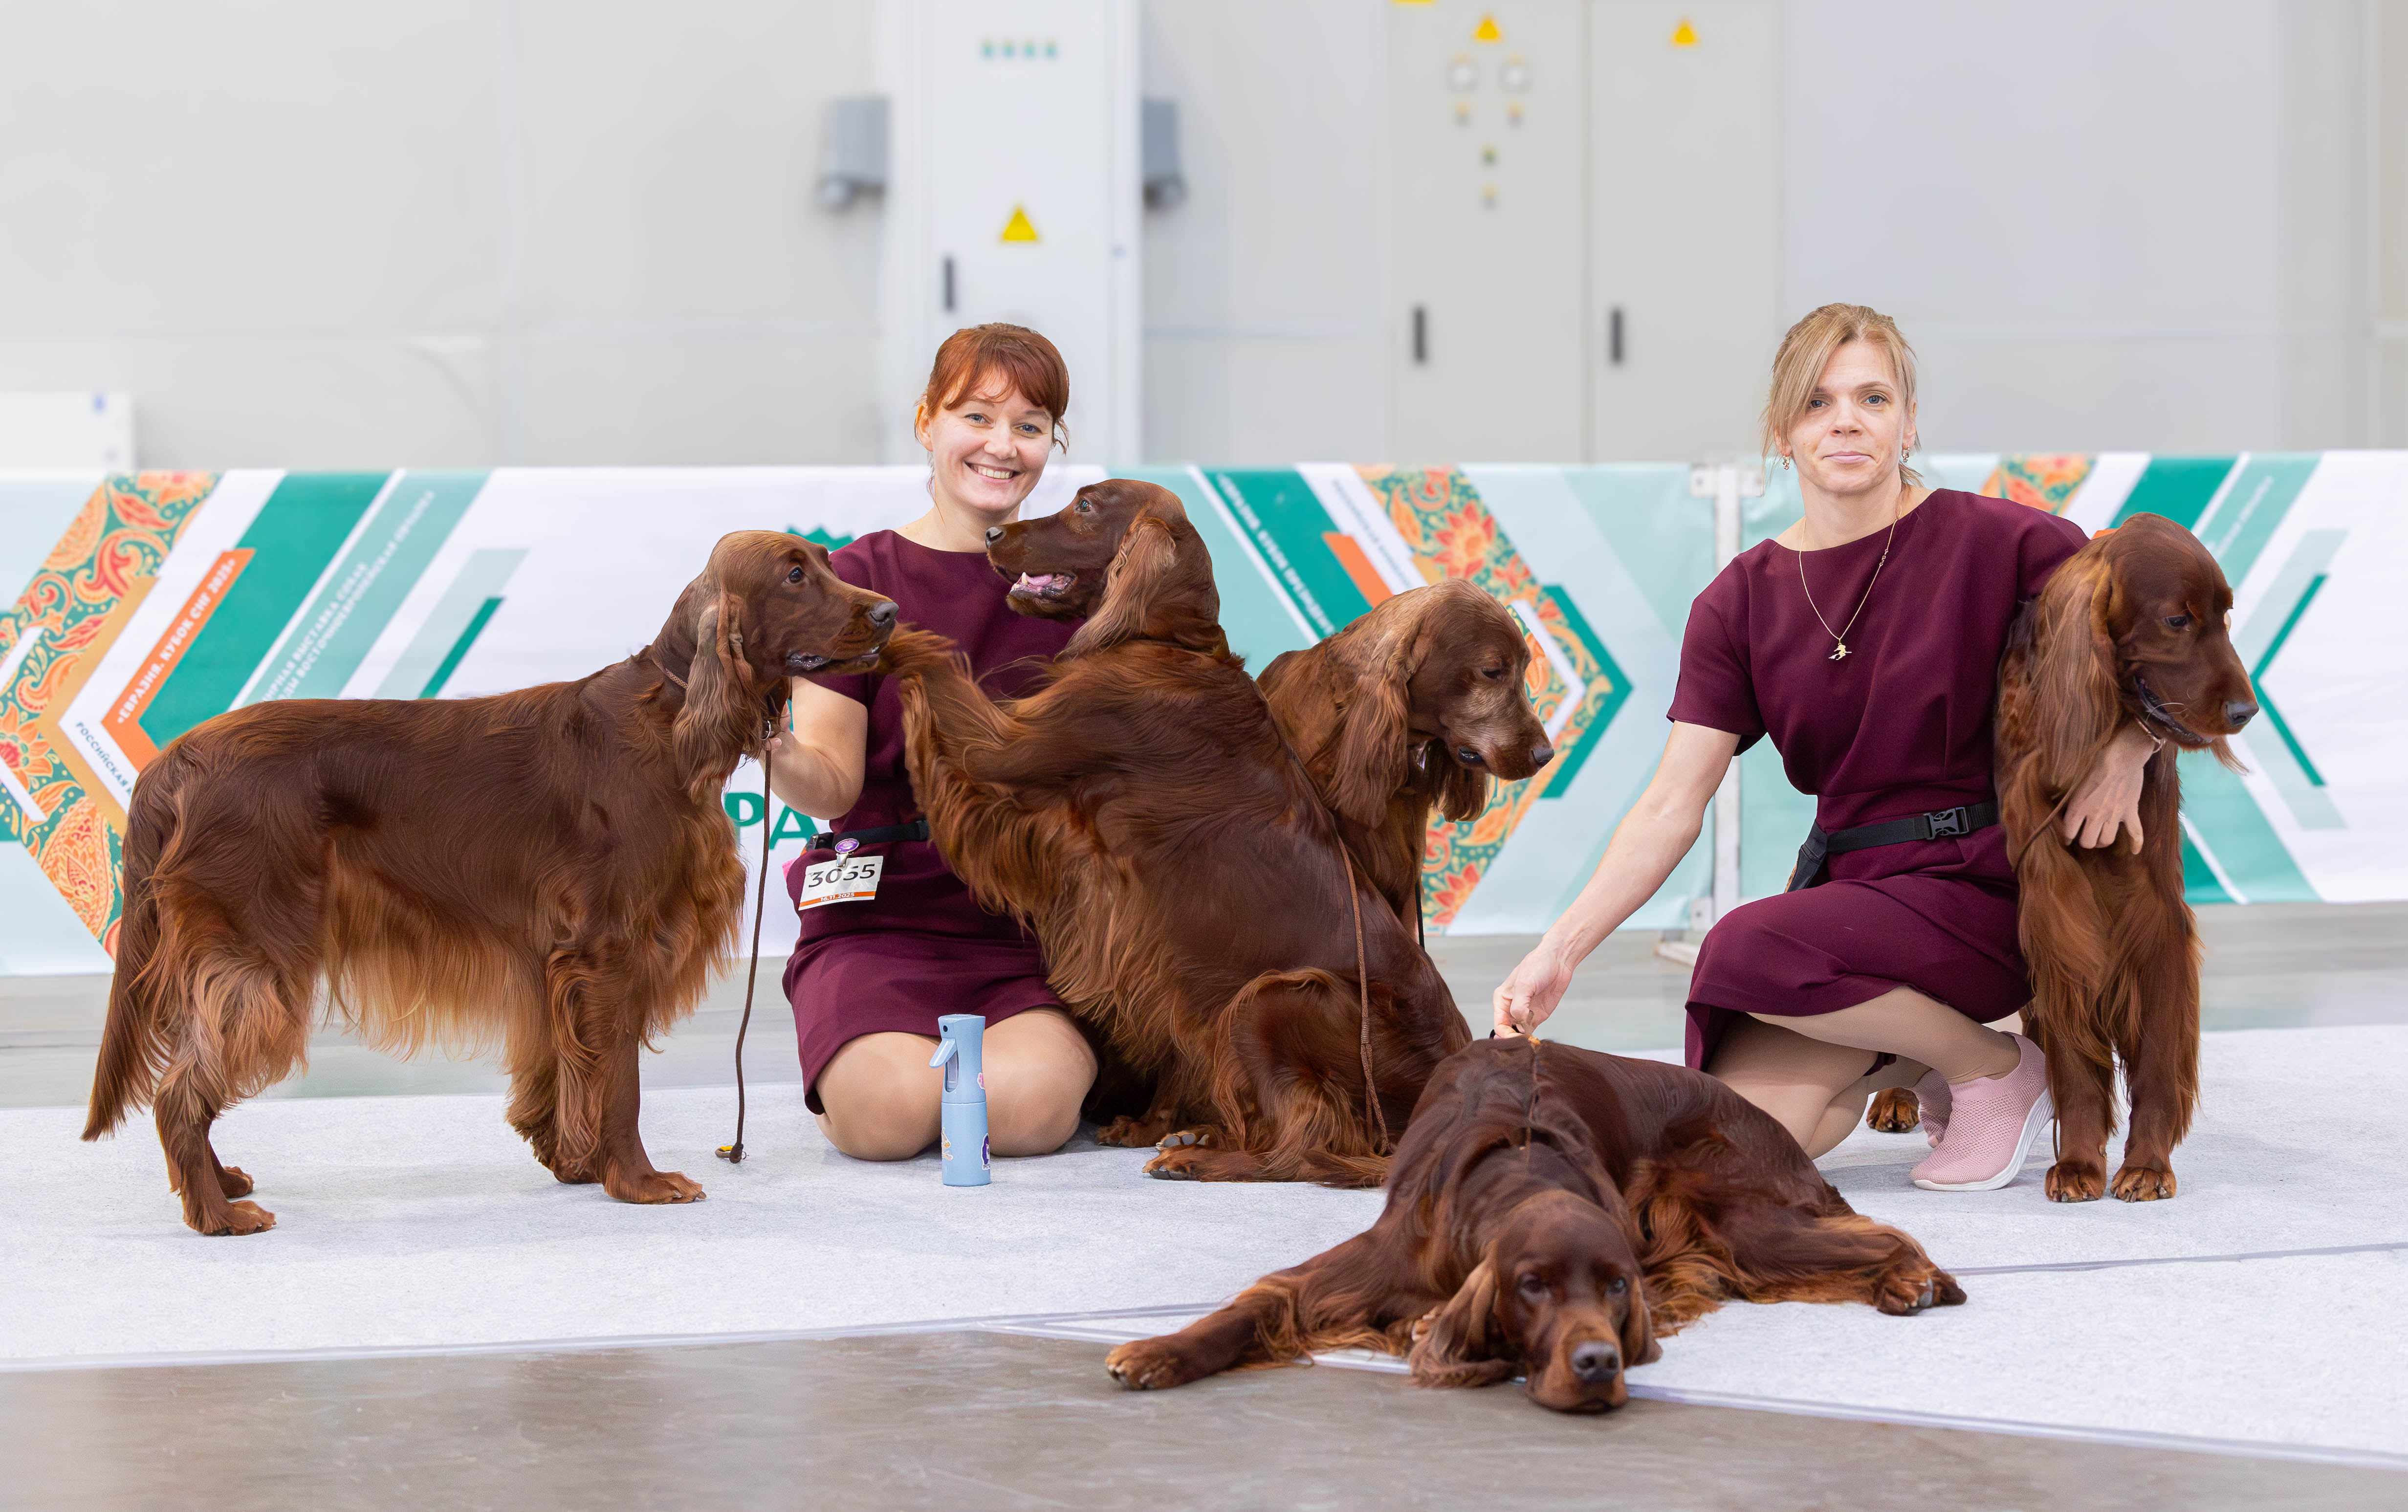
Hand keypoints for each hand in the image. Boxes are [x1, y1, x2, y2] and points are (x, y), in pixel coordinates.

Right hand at [1493, 939, 1576, 1035]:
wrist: (1559, 961)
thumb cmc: (1538, 965)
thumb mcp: (1524, 985)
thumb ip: (1519, 1006)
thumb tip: (1520, 1024)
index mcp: (1502, 999)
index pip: (1499, 1024)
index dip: (1506, 1034)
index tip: (1516, 1038)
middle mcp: (1512, 1007)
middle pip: (1508, 1031)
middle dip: (1514, 1039)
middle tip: (1524, 1043)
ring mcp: (1525, 1012)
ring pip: (1520, 1033)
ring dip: (1524, 1040)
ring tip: (1530, 1042)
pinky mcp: (1537, 1015)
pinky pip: (1532, 1030)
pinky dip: (1533, 1037)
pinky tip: (1535, 1038)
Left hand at [2062, 724, 2155, 852]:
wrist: (2122, 756)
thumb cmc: (2096, 764)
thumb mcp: (2076, 782)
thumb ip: (2072, 799)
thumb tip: (2065, 810)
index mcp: (2079, 807)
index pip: (2069, 833)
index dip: (2067, 837)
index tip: (2067, 837)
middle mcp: (2095, 815)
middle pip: (2088, 842)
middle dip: (2085, 840)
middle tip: (2085, 835)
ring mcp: (2114, 816)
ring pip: (2107, 841)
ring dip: (2102, 841)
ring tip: (2100, 837)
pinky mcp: (2130, 812)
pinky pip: (2136, 833)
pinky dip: (2136, 843)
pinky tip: (2134, 851)